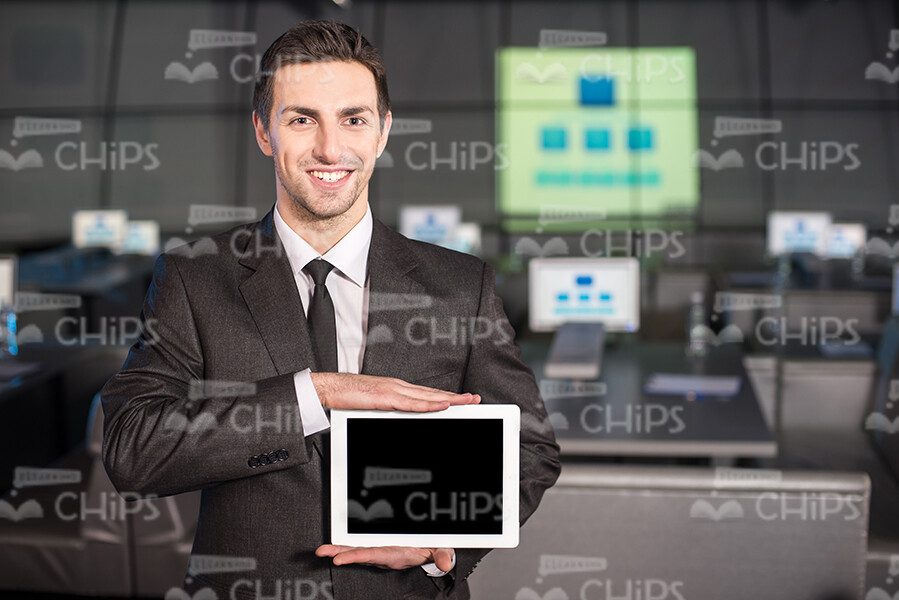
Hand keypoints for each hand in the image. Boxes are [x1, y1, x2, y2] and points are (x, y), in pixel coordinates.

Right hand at [310, 372, 479, 411]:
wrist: (329, 388)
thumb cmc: (347, 397)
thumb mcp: (373, 405)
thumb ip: (389, 410)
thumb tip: (400, 417)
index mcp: (397, 389)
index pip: (428, 394)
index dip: (447, 397)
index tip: (463, 400)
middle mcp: (399, 387)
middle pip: (433, 394)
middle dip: (456, 398)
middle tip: (475, 399)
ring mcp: (393, 391)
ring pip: (427, 397)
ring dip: (450, 400)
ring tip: (467, 402)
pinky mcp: (385, 397)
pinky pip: (411, 404)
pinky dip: (429, 406)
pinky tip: (442, 407)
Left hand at [315, 545, 454, 571]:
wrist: (431, 552)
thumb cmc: (432, 550)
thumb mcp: (440, 551)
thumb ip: (442, 556)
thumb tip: (446, 564)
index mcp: (396, 555)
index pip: (373, 556)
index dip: (355, 557)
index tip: (339, 559)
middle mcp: (384, 555)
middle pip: (358, 554)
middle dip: (340, 553)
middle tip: (322, 553)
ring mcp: (379, 551)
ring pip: (356, 550)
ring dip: (338, 550)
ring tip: (322, 551)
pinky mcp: (378, 547)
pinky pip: (359, 547)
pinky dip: (345, 547)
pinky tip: (333, 547)